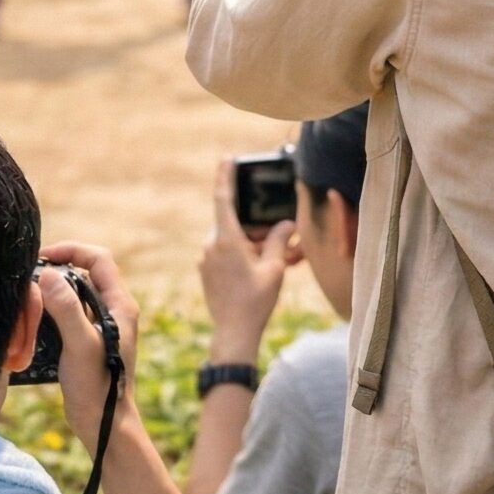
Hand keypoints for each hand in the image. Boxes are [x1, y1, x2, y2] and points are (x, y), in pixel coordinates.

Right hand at [39, 241, 145, 459]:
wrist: (104, 426)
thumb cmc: (98, 387)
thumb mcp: (81, 345)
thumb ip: (67, 309)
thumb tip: (48, 274)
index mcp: (121, 305)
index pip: (99, 259)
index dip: (72, 250)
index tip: (43, 257)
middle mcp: (114, 311)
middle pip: (84, 274)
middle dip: (57, 271)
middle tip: (29, 278)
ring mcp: (102, 327)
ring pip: (74, 296)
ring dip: (52, 293)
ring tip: (27, 299)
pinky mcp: (88, 342)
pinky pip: (68, 316)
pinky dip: (50, 313)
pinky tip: (31, 324)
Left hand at [199, 158, 298, 363]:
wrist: (233, 334)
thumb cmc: (255, 301)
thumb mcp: (273, 269)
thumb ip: (278, 241)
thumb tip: (285, 225)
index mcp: (226, 240)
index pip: (223, 199)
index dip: (226, 176)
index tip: (228, 158)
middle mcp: (212, 246)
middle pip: (238, 224)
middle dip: (260, 228)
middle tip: (284, 235)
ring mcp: (207, 260)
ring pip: (235, 241)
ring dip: (256, 244)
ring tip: (284, 259)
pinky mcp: (208, 272)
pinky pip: (228, 255)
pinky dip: (246, 256)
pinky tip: (266, 268)